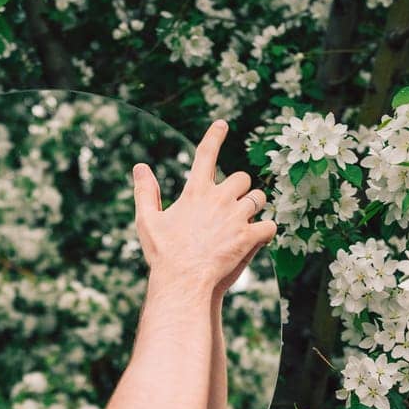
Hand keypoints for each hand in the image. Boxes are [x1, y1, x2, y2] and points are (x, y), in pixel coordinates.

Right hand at [132, 121, 275, 294]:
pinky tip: (258, 239)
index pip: (206, 155)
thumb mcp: (148, 222)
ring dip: (253, 209)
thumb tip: (139, 167)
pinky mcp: (249, 237)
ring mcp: (237, 216)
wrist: (182, 283)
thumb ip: (145, 192)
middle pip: (241, 178)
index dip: (214, 136)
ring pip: (258, 199)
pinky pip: (269, 226)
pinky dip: (265, 232)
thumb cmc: (163, 255)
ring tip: (243, 224)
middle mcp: (219, 198)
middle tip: (233, 206)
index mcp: (196, 191)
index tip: (221, 125)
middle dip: (240, 190)